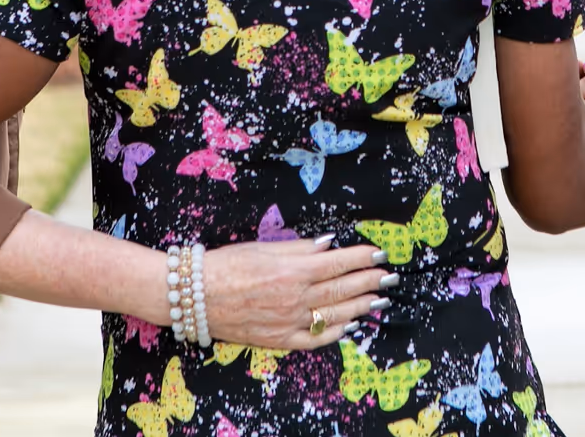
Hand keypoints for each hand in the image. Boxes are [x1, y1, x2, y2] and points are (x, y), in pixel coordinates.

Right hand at [202, 238, 393, 349]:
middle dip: (371, 282)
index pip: (340, 263)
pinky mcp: (279, 340)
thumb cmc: (227, 264)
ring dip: (361, 307)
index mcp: (293, 270)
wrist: (194, 296)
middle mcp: (296, 298)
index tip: (381, 254)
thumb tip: (330, 245)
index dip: (364, 258)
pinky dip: (335, 334)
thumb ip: (300, 248)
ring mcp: (289, 322)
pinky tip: (349, 327)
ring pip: (335, 316)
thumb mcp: (265, 247)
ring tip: (379, 301)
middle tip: (390, 277)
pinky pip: (315, 339)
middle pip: (344, 289)